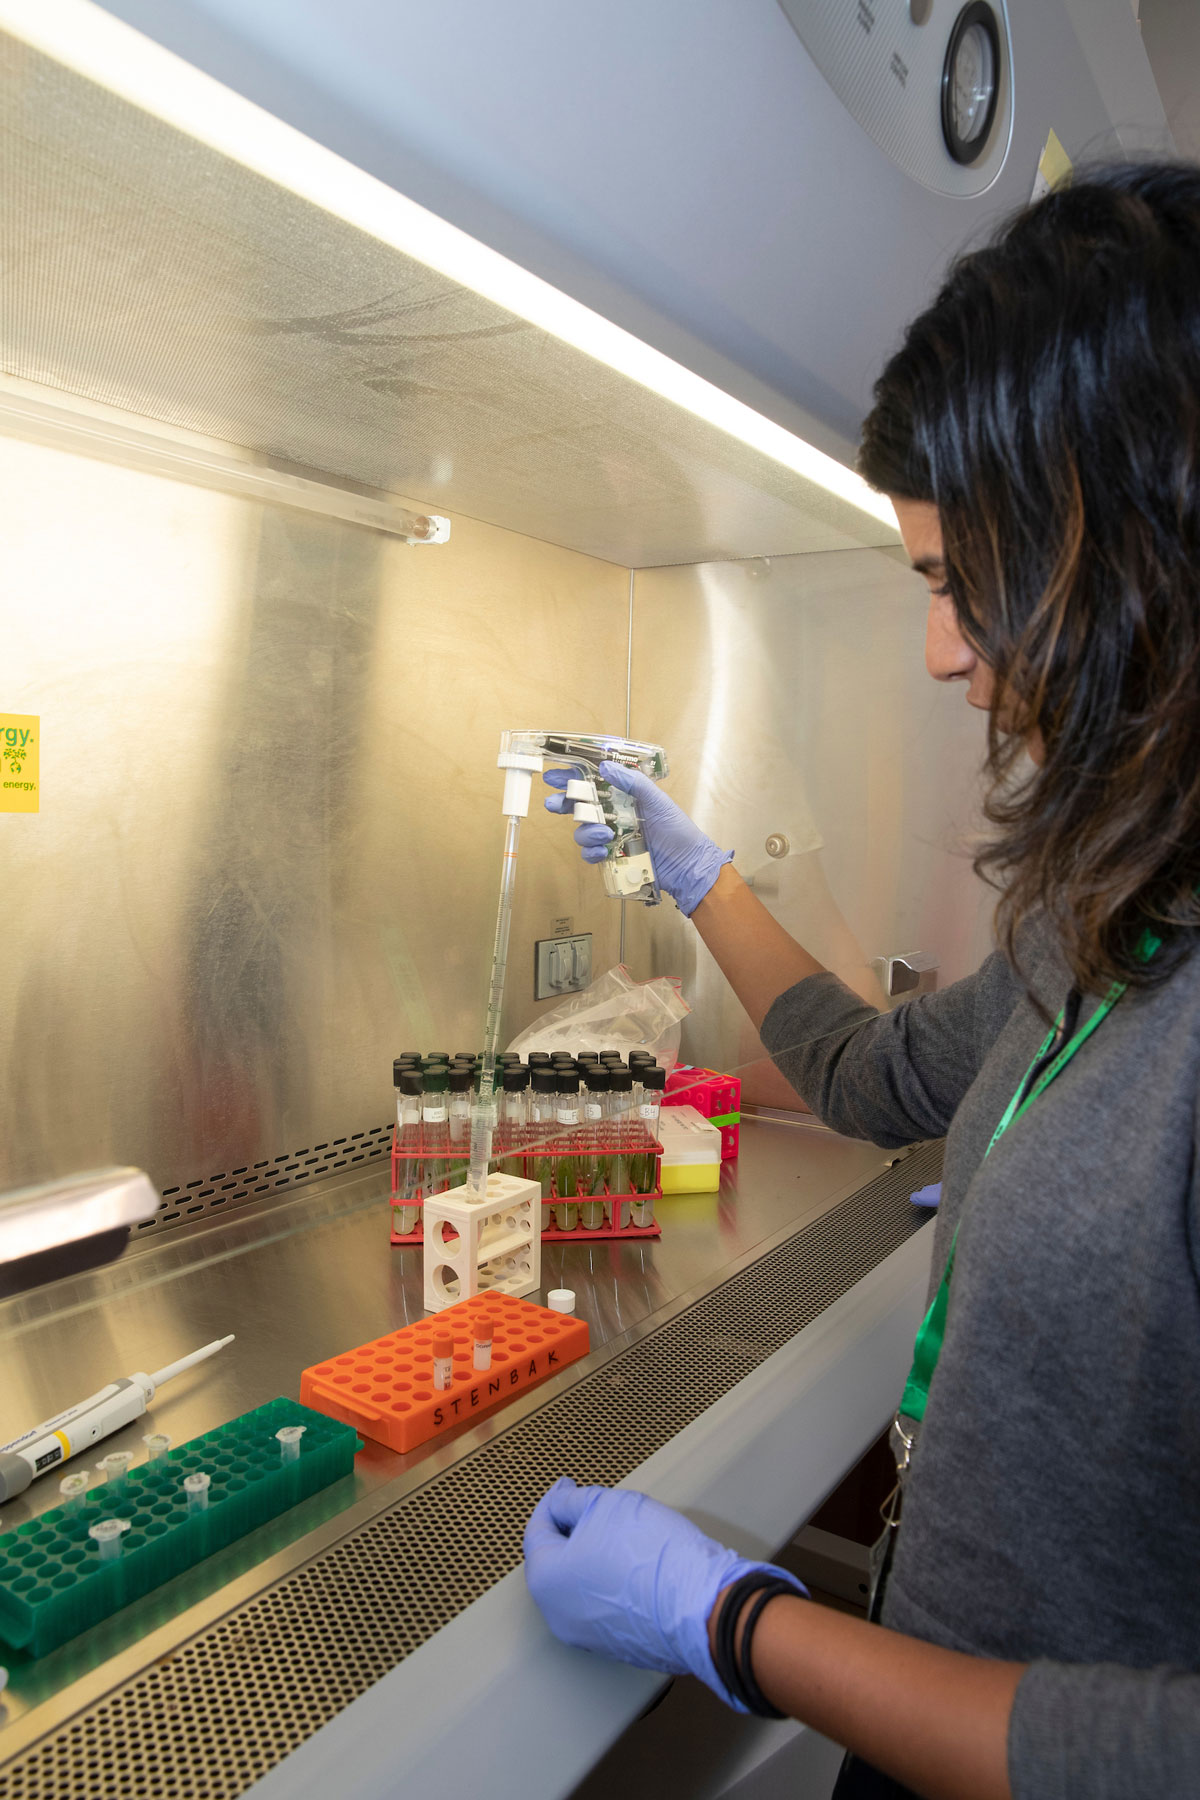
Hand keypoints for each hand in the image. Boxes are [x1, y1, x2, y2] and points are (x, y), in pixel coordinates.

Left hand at [523, 1478, 801, 1707]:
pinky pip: (604, 1606)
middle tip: (592, 1508)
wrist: (701, 1606)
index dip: (553, 1501)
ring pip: (580, 1585)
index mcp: (547, 1580)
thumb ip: (571, 1501)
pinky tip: (634, 1567)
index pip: (537, 1531)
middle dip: (572, 1531)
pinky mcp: (617, 1647)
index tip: (567, 1486)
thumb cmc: (653, 1555)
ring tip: (619, 1537)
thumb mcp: (605, 1505)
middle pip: (557, 1561)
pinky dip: (611, 1584)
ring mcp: (587, 1637)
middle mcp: (559, 1615)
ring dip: (592, 1558)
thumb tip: (560, 1501)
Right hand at [543, 762, 731, 915]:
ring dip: (586, 831)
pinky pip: (590, 854)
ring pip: (582, 831)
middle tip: (554, 804)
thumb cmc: (676, 829)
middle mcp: (613, 815)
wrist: (686, 863)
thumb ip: (632, 782)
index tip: (554, 777)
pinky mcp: (611, 857)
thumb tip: (605, 767)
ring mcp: (611, 837)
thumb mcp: (656, 799)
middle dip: (563, 804)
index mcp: (623, 797)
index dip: (571, 779)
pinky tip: (603, 849)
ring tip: (603, 833)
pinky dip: (591, 851)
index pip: (592, 784)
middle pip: (579, 807)